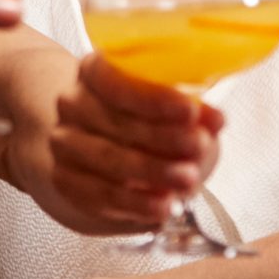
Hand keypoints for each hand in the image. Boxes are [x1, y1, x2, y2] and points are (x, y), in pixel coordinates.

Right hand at [32, 54, 222, 234]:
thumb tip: (214, 120)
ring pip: (108, 159)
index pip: (115, 78)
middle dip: (162, 137)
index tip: (190, 110)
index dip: (153, 96)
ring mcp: (64, 143)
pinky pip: (100, 194)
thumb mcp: (171, 108)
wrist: (99, 149)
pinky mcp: (66, 180)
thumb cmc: (142, 120)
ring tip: (187, 181)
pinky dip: (135, 203)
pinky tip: (161, 206)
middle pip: (115, 121)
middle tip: (199, 147)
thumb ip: (193, 113)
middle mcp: (73, 104)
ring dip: (152, 171)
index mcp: (95, 72)